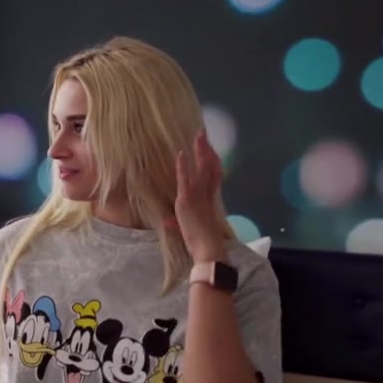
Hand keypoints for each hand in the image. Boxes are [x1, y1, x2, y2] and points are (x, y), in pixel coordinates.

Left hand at [174, 129, 226, 262]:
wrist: (208, 249)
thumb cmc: (201, 243)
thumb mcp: (188, 229)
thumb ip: (178, 222)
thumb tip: (169, 222)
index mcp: (210, 199)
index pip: (214, 174)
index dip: (212, 160)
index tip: (210, 148)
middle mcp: (206, 194)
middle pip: (210, 166)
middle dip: (207, 149)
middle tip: (203, 133)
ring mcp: (198, 195)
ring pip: (201, 167)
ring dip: (198, 151)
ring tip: (198, 136)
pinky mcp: (187, 200)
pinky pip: (185, 179)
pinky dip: (183, 166)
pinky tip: (181, 154)